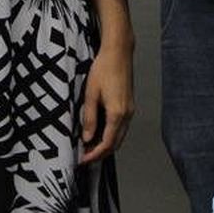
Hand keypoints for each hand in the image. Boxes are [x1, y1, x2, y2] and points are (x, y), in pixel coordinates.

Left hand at [79, 41, 134, 163]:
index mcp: (117, 113)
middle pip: (116, 144)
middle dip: (101, 153)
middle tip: (85, 156)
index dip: (95, 155)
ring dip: (106, 144)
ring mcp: (130, 110)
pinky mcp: (129, 105)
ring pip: (120, 136)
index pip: (107, 143)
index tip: (83, 159)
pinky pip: (121, 127)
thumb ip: (89, 118)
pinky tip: (99, 131)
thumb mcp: (91, 94)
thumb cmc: (104, 69)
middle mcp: (127, 114)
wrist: (118, 53)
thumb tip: (87, 138)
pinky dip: (111, 134)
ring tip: (90, 145)